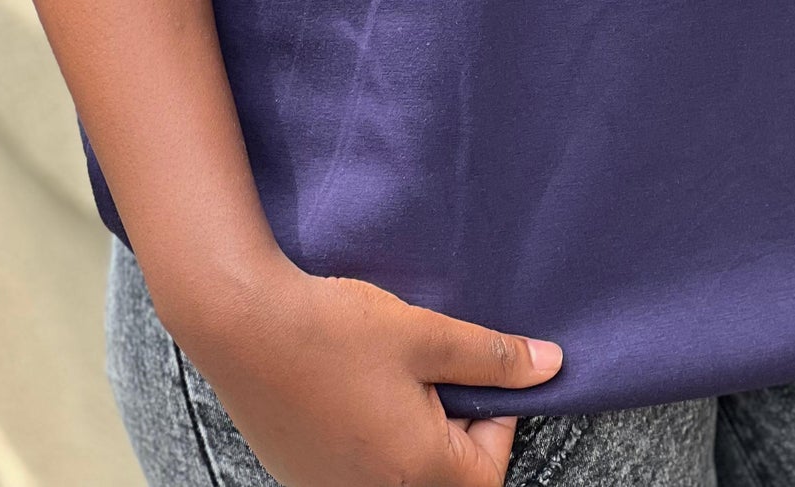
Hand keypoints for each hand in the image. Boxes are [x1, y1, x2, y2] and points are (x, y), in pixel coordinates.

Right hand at [157, 245, 561, 486]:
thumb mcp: (424, 334)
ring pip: (399, 474)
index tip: (472, 372)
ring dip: (411, 435)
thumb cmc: (335, 329)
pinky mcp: (299, 477)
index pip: (488, 472)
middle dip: (451, 427)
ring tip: (391, 376)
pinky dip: (370, 439)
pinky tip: (352, 389)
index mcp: (416, 471)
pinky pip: (356, 471)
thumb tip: (552, 366)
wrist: (242, 324)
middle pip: (444, 478)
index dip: (494, 419)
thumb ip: (491, 357)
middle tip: (432, 370)